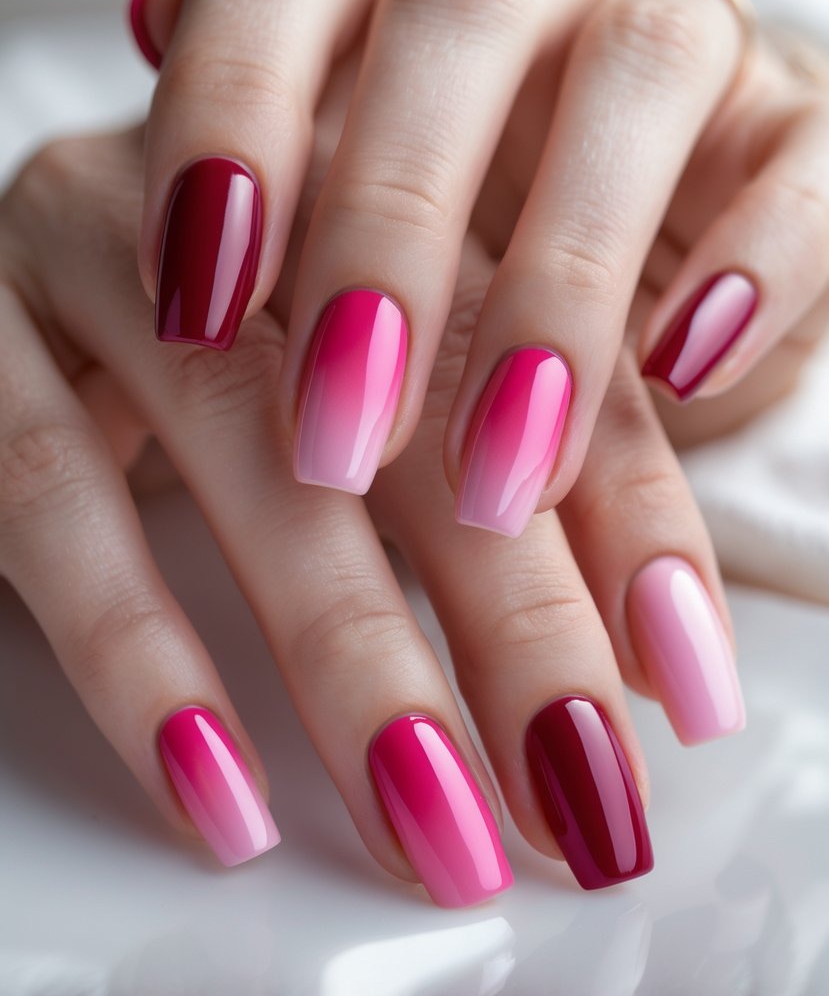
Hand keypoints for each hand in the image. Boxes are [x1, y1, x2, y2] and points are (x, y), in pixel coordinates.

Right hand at [0, 112, 756, 900]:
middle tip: (577, 785)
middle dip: (511, 617)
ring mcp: (105, 252)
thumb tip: (636, 654)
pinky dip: (140, 652)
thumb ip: (489, 486)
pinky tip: (218, 782)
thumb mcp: (364, 400)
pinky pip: (54, 493)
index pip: (537, 355)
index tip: (680, 690)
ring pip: (248, 452)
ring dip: (351, 655)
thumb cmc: (211, 354)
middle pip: (416, 406)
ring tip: (431, 818)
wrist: (15, 296)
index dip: (626, 520)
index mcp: (376, 199)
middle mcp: (252, 203)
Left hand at [129, 0, 828, 538]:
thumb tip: (150, 16)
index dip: (226, 112)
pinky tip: (682, 372)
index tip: (191, 304)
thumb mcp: (339, 179)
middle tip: (334, 428)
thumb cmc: (463, 220)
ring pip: (637, 74)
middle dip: (384, 229)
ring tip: (501, 470)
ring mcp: (687, 12)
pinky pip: (800, 163)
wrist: (648, 241)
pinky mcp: (802, 115)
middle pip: (456, 8)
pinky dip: (749, 266)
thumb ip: (263, 114)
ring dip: (557, 286)